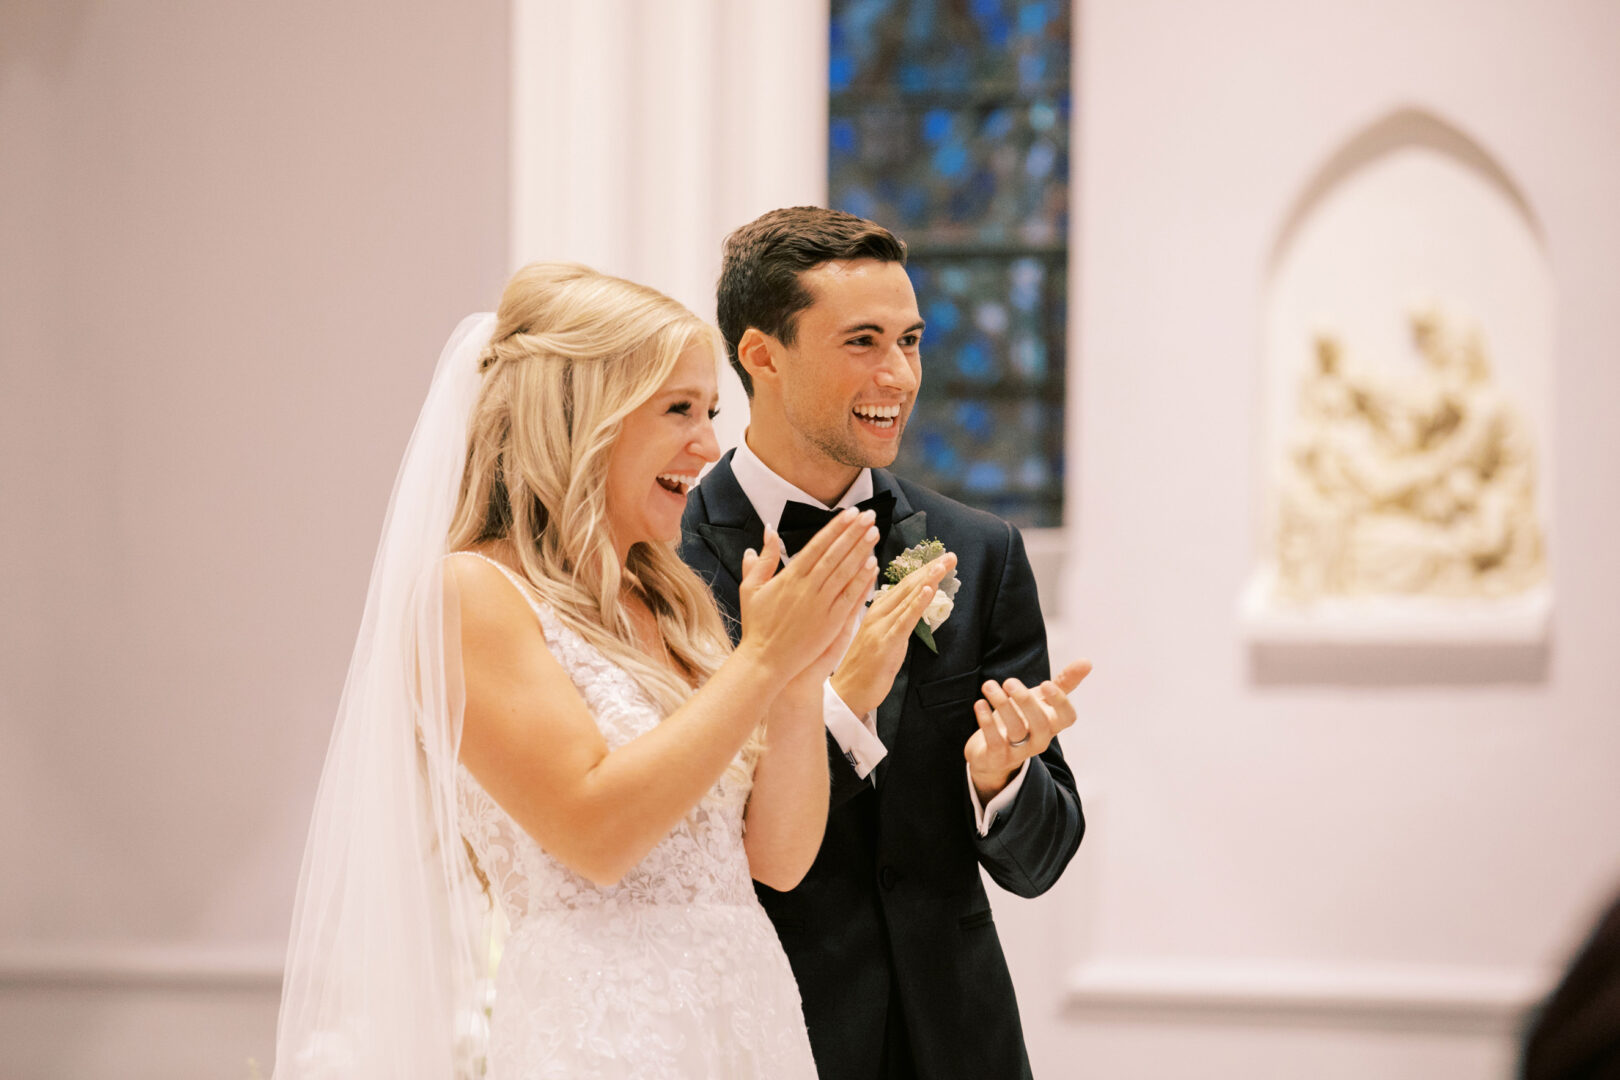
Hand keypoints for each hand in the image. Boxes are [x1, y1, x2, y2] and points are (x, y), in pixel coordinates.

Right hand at [737, 508, 878, 680]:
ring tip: (874, 533)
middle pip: (835, 554)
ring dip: (861, 551)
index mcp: (790, 577)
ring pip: (845, 572)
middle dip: (853, 533)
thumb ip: (762, 559)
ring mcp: (821, 604)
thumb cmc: (757, 626)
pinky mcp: (831, 622)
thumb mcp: (751, 588)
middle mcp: (807, 587)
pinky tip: (873, 565)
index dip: (836, 528)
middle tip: (869, 515)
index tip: (850, 513)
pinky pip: (849, 597)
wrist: (765, 661)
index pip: (817, 545)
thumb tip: (768, 530)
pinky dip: (861, 580)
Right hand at [830, 553, 956, 716]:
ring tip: (943, 565)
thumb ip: (896, 620)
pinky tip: (928, 589)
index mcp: (876, 610)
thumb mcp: (881, 637)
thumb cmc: (863, 668)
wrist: (846, 693)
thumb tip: (913, 609)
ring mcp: (881, 627)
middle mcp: (877, 613)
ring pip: (907, 598)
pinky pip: (905, 620)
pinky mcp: (886, 642)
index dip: (923, 570)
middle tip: (950, 556)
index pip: (903, 585)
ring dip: (928, 579)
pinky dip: (917, 603)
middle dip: (930, 569)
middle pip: (908, 586)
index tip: (941, 559)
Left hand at [964, 658, 1091, 801]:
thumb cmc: (1023, 720)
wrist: (993, 754)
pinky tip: (980, 704)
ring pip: (1016, 730)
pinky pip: (995, 742)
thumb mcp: (1042, 700)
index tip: (1046, 684)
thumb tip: (1087, 661)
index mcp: (1052, 724)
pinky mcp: (997, 757)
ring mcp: (1019, 751)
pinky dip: (986, 722)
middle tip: (1009, 681)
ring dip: (1002, 705)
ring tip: (989, 685)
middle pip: (1041, 724)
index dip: (1060, 702)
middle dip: (1026, 701)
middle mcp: (1039, 739)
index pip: (1067, 717)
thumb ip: (1063, 683)